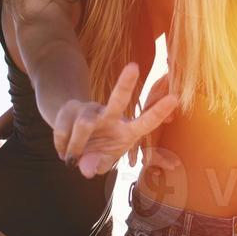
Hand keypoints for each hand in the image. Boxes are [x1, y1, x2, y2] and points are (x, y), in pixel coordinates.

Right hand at [52, 63, 180, 177]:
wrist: (72, 139)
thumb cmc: (97, 150)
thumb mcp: (102, 162)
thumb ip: (97, 165)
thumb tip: (86, 169)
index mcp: (126, 130)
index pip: (146, 121)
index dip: (159, 111)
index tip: (175, 98)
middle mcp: (110, 116)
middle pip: (118, 99)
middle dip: (125, 84)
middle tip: (134, 66)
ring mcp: (90, 110)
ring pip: (84, 125)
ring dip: (76, 146)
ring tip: (71, 157)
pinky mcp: (70, 109)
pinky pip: (63, 131)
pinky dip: (61, 146)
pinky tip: (63, 148)